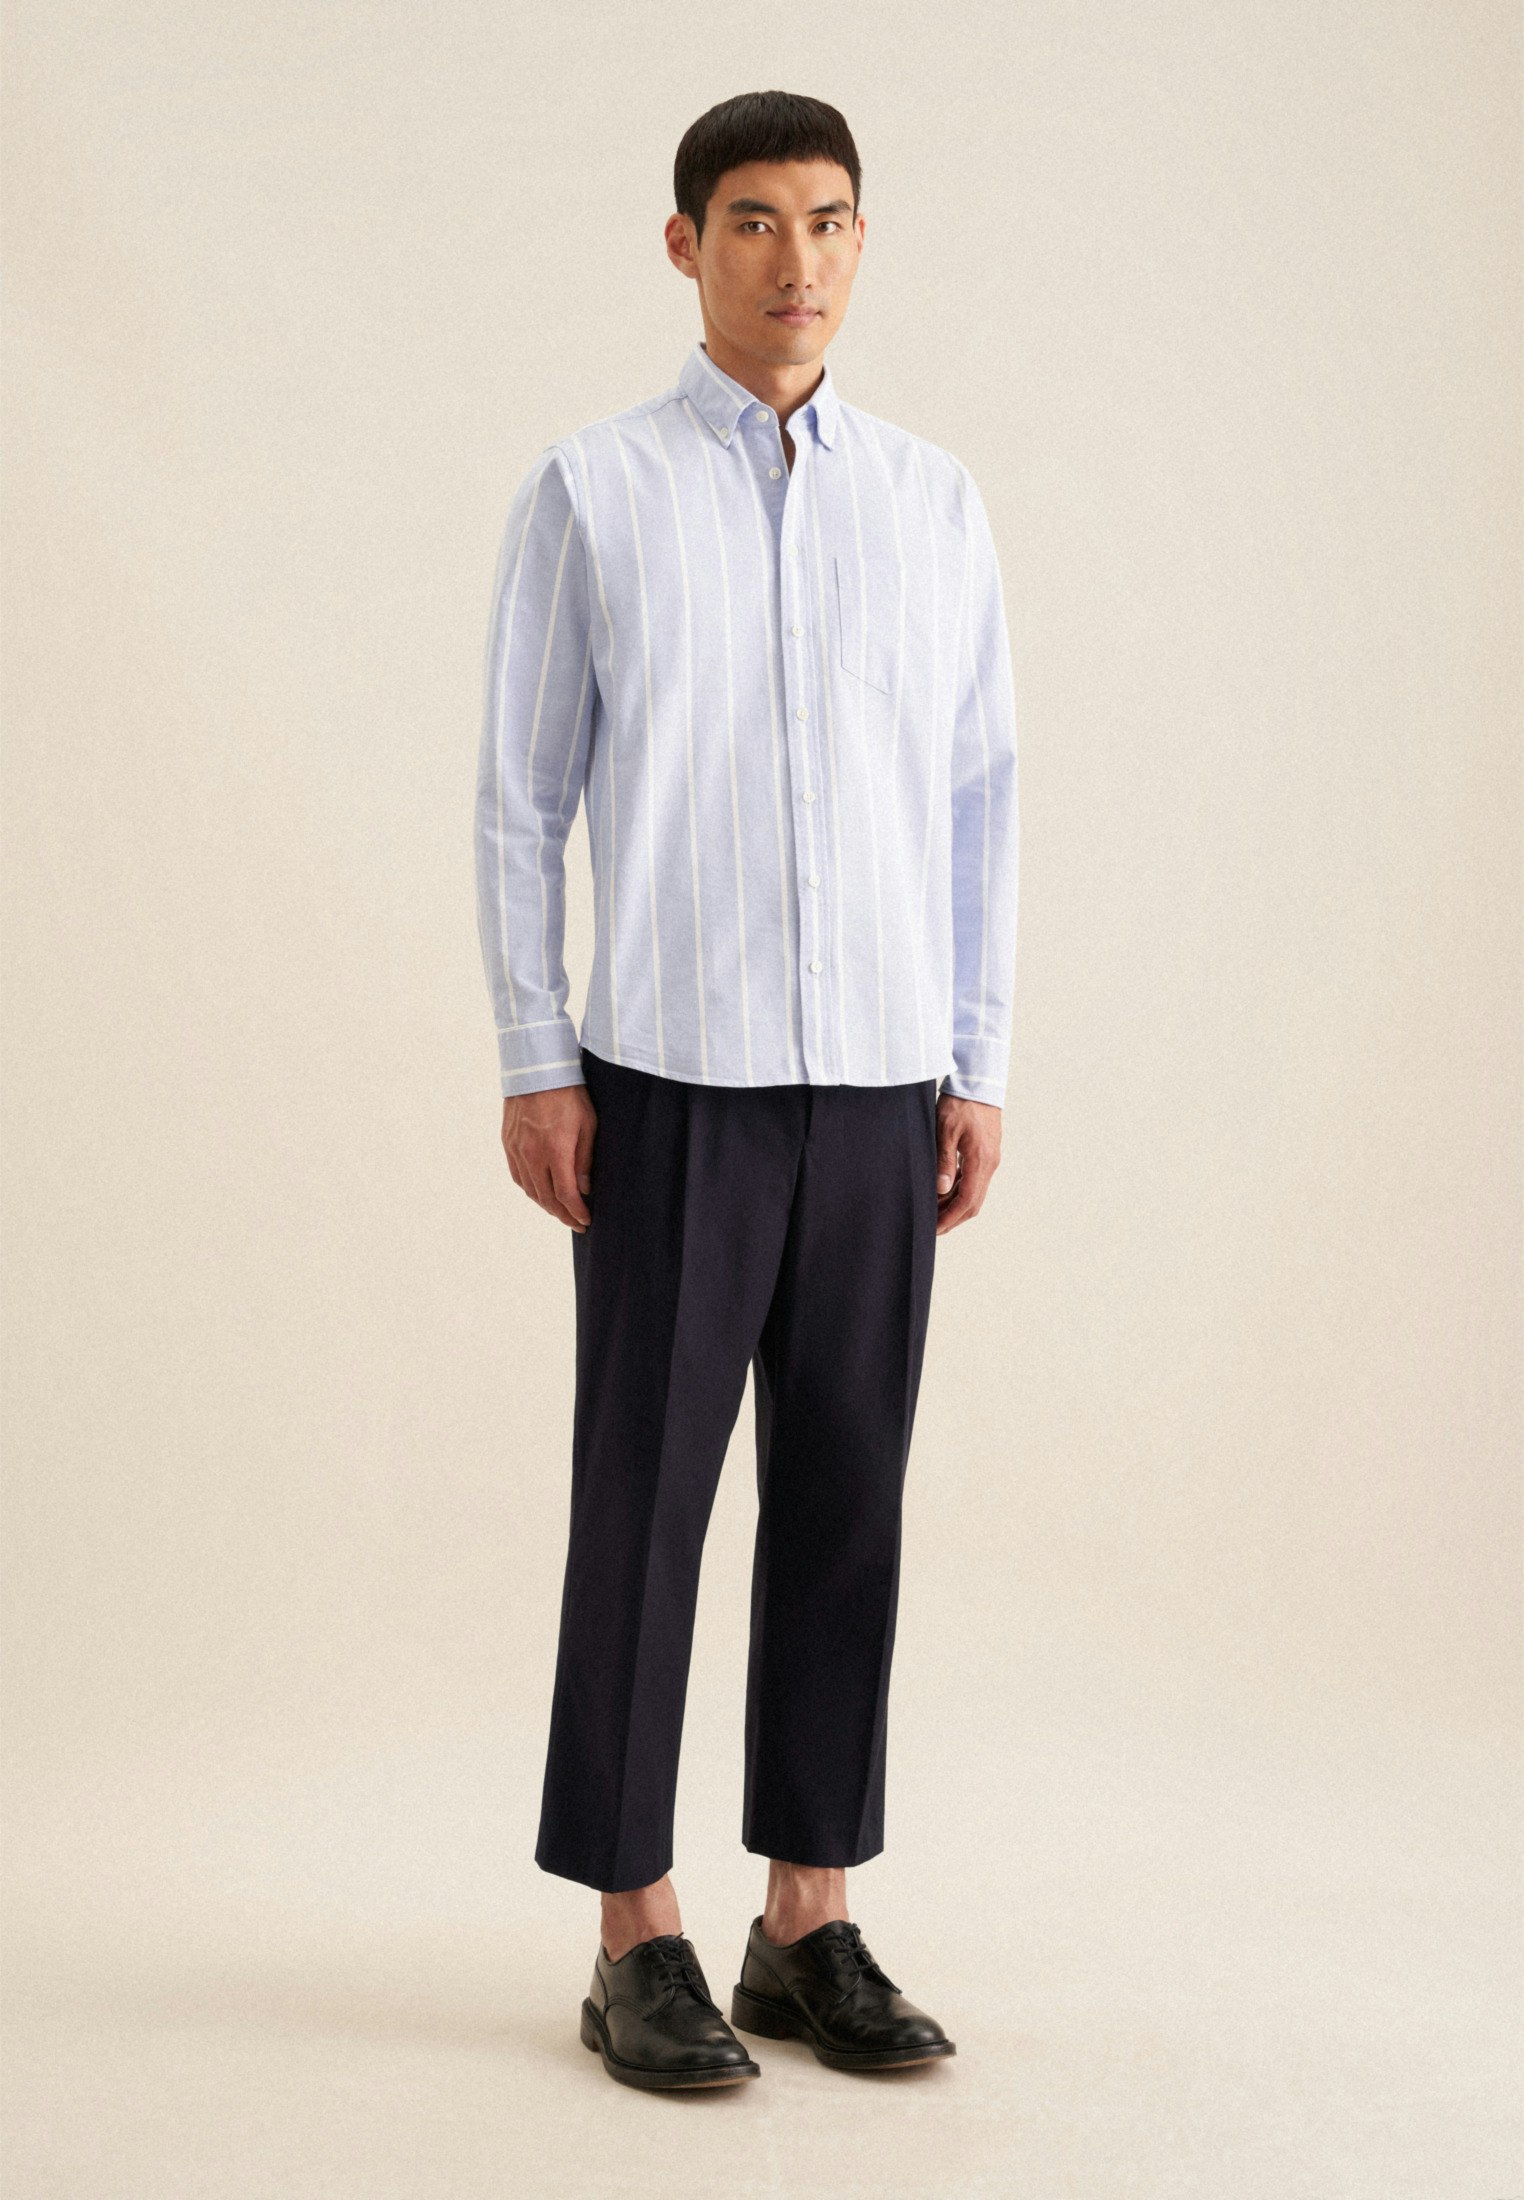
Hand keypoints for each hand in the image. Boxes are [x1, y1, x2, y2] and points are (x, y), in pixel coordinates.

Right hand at [500, 1083, 597, 1231]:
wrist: (537, 1070)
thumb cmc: (568, 1094)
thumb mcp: (588, 1124)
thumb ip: (585, 1159)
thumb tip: (584, 1188)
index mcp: (555, 1151)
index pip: (566, 1195)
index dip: (576, 1212)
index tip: (586, 1220)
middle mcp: (532, 1155)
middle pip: (546, 1198)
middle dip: (563, 1215)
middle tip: (576, 1223)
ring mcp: (517, 1150)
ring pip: (530, 1190)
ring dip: (546, 1205)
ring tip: (560, 1212)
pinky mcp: (508, 1143)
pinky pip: (517, 1176)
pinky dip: (530, 1189)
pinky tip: (539, 1193)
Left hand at [934, 1093, 1000, 1234]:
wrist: (979, 1083)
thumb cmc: (960, 1103)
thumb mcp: (945, 1130)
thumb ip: (944, 1161)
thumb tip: (941, 1189)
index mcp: (980, 1160)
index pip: (967, 1200)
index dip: (951, 1218)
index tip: (935, 1229)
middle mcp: (989, 1164)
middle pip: (973, 1202)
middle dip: (953, 1218)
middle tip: (932, 1228)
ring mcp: (990, 1160)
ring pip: (974, 1193)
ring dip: (955, 1206)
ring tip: (933, 1212)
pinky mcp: (986, 1154)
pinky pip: (974, 1180)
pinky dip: (959, 1191)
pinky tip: (943, 1193)